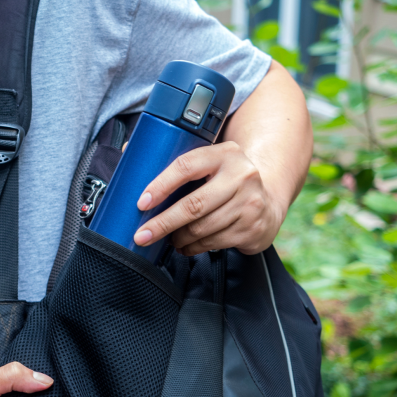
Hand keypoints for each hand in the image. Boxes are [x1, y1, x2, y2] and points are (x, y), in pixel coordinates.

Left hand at [133, 141, 285, 255]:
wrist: (268, 199)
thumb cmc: (225, 180)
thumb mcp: (208, 162)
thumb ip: (174, 158)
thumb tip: (127, 149)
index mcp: (225, 153)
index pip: (186, 166)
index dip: (161, 185)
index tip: (142, 202)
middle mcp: (242, 175)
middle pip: (193, 205)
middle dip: (162, 223)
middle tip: (142, 234)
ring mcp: (250, 203)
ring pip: (201, 228)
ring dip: (178, 237)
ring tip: (168, 238)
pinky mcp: (253, 228)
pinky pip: (213, 242)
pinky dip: (193, 247)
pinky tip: (186, 245)